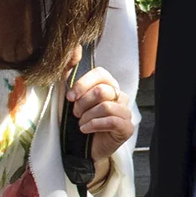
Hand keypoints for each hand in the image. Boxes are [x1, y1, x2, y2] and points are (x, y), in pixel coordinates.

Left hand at [67, 64, 133, 189]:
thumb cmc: (76, 120)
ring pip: (106, 106)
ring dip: (87, 117)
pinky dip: (94, 125)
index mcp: (108, 85)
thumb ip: (68, 70)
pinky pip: (112, 121)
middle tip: (75, 114)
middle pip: (102, 91)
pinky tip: (85, 130)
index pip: (101, 74)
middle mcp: (120, 96)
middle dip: (83, 104)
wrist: (79, 149)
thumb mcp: (69, 95)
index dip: (83, 84)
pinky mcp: (126, 128)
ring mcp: (125, 112)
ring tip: (80, 124)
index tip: (69, 97)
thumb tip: (75, 47)